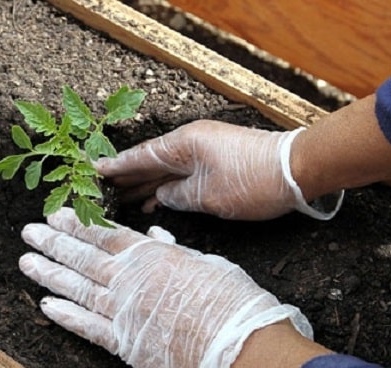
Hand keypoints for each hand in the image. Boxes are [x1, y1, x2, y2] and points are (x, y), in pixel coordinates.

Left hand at [19, 208, 311, 367]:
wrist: (239, 345)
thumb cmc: (229, 299)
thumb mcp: (204, 262)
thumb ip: (173, 250)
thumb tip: (154, 236)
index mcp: (148, 257)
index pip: (103, 235)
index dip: (77, 223)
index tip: (56, 213)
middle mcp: (128, 281)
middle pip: (82, 258)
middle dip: (53, 242)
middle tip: (30, 231)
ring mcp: (122, 312)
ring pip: (77, 289)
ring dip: (50, 274)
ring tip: (27, 261)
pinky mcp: (124, 343)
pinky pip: (88, 328)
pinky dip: (65, 317)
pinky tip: (46, 306)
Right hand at [96, 120, 341, 219]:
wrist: (297, 170)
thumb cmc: (254, 181)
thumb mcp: (208, 196)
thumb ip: (177, 197)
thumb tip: (161, 196)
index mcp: (183, 145)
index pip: (140, 157)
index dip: (116, 166)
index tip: (93, 170)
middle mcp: (189, 144)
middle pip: (149, 161)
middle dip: (126, 176)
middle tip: (101, 189)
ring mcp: (202, 152)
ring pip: (164, 169)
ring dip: (145, 184)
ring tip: (121, 198)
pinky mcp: (214, 163)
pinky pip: (181, 175)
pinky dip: (166, 187)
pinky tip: (154, 201)